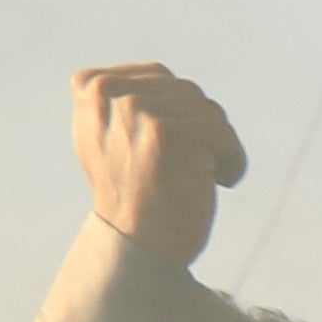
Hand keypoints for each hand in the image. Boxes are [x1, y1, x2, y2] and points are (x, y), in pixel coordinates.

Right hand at [74, 64, 241, 265]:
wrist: (137, 246)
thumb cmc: (132, 195)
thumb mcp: (108, 136)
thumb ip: (122, 100)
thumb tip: (159, 75)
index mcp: (90, 85)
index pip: (162, 78)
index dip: (178, 118)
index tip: (160, 154)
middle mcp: (108, 92)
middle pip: (190, 93)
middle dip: (199, 133)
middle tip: (179, 172)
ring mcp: (137, 110)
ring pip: (211, 113)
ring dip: (216, 150)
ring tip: (190, 179)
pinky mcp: (169, 133)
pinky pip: (225, 136)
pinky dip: (232, 164)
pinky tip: (210, 184)